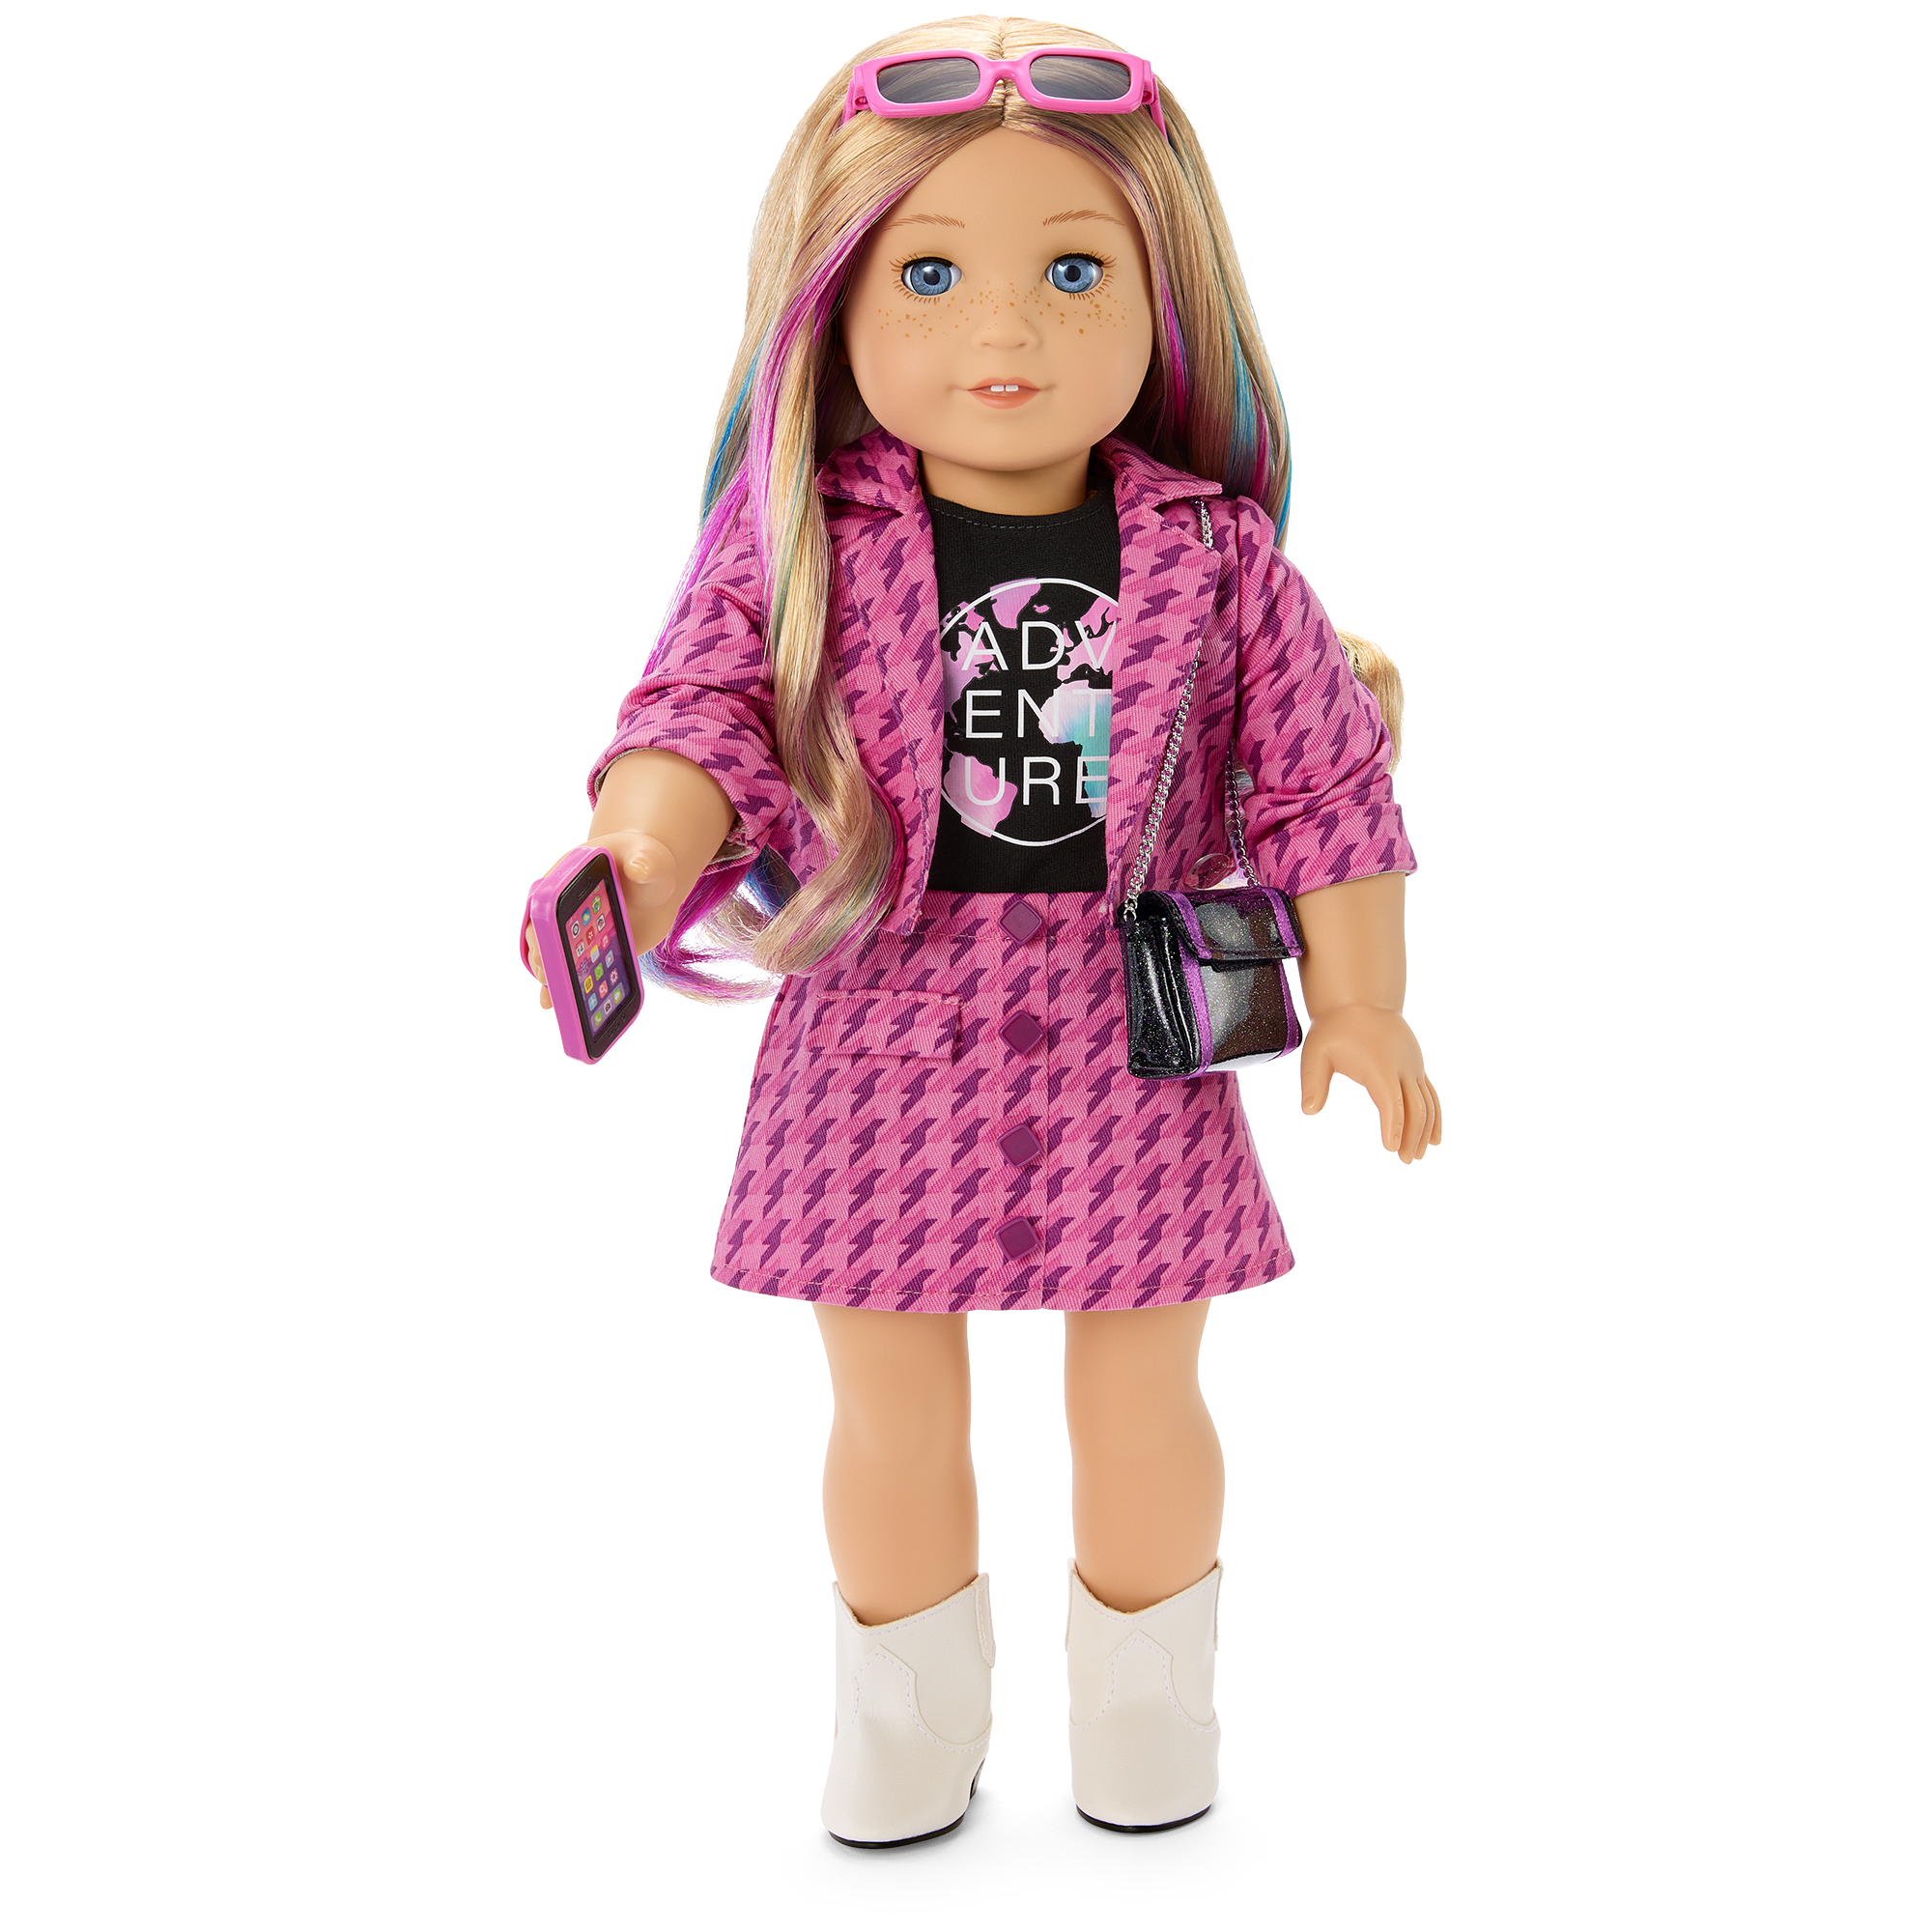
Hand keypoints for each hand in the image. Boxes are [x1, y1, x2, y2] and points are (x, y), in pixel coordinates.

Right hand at [524, 828, 680, 1011]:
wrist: (653, 881)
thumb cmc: (646, 863)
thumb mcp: (648, 859)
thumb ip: (645, 862)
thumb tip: (642, 868)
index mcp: (563, 879)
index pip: (544, 903)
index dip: (543, 925)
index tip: (547, 944)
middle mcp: (558, 907)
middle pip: (541, 936)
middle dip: (545, 958)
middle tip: (552, 978)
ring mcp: (568, 932)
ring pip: (551, 958)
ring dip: (552, 979)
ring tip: (560, 1001)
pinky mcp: (582, 951)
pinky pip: (564, 972)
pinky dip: (558, 990)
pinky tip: (554, 1007)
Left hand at [1299, 1003, 1441, 1163]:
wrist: (1360, 999)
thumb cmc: (1336, 1028)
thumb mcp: (1316, 1052)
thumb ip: (1313, 1082)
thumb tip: (1309, 1110)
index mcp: (1379, 1067)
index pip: (1392, 1102)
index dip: (1394, 1126)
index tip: (1391, 1148)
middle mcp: (1402, 1067)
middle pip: (1416, 1108)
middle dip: (1412, 1136)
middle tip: (1405, 1160)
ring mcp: (1413, 1067)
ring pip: (1428, 1104)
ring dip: (1426, 1131)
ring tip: (1418, 1155)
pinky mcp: (1416, 1067)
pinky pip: (1431, 1095)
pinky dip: (1435, 1116)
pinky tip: (1434, 1137)